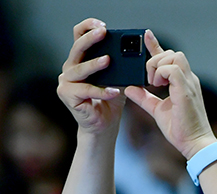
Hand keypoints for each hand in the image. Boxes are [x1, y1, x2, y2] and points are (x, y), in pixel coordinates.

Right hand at [57, 18, 125, 133]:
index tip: (103, 26)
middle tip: (103, 33)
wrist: (104, 126)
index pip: (79, 37)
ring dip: (94, 64)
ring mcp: (66, 82)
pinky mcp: (67, 95)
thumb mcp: (117, 81)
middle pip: (77, 49)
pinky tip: (113, 92)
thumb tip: (132, 56)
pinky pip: (85, 90)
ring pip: (80, 69)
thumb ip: (119, 68)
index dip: (88, 28)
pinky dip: (100, 91)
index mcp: (80, 61)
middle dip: (91, 39)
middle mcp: (69, 69)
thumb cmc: (109, 103)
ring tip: (108, 60)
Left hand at [124, 31, 216, 158]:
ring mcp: (189, 83)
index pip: (170, 58)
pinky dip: (161, 73)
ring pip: (174, 56)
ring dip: (158, 65)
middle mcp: (188, 80)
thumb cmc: (181, 131)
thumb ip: (144, 98)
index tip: (146, 36)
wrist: (194, 144)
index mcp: (183, 83)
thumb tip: (130, 88)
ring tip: (153, 83)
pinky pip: (172, 69)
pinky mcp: (186, 89)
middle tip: (148, 80)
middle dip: (155, 59)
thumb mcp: (157, 111)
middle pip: (173, 53)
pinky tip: (157, 86)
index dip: (156, 46)